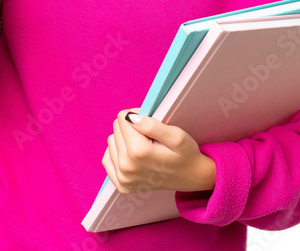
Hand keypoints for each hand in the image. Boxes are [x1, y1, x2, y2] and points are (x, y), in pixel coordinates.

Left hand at [102, 109, 216, 194]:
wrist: (192, 177)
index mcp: (139, 152)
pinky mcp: (122, 185)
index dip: (137, 115)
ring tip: (144, 147)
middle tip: (149, 136)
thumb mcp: (177, 136)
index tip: (149, 122)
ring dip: (125, 140)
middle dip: (131, 127)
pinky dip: (118, 153)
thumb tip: (131, 118)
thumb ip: (152, 125)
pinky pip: (107, 159)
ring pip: (111, 142)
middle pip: (116, 129)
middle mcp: (127, 167)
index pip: (123, 118)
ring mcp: (123, 178)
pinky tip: (133, 156)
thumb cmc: (185, 154)